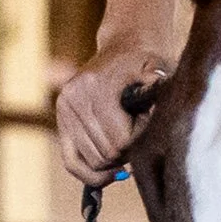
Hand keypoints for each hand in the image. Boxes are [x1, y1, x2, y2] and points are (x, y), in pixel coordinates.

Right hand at [56, 42, 168, 187]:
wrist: (126, 47)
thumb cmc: (149, 63)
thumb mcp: (158, 70)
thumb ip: (158, 89)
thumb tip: (158, 114)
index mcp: (97, 87)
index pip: (121, 140)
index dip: (142, 140)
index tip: (150, 123)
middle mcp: (75, 98)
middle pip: (107, 154)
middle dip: (129, 151)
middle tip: (141, 132)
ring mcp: (65, 110)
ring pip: (93, 162)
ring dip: (115, 160)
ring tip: (128, 139)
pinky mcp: (62, 120)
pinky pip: (71, 162)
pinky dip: (91, 174)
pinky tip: (112, 173)